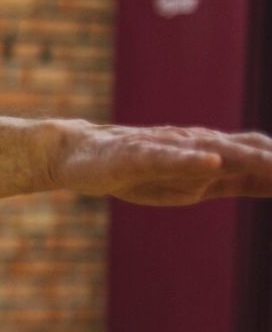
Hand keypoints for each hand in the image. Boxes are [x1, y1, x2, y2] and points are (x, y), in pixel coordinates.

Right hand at [57, 122, 271, 204]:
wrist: (77, 153)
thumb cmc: (135, 171)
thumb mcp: (192, 186)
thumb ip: (234, 181)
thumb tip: (270, 181)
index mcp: (217, 156)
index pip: (267, 160)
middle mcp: (201, 145)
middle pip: (254, 152)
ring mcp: (170, 147)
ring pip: (218, 150)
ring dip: (252, 158)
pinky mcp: (137, 153)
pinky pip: (167, 156)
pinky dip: (191, 159)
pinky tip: (210, 163)